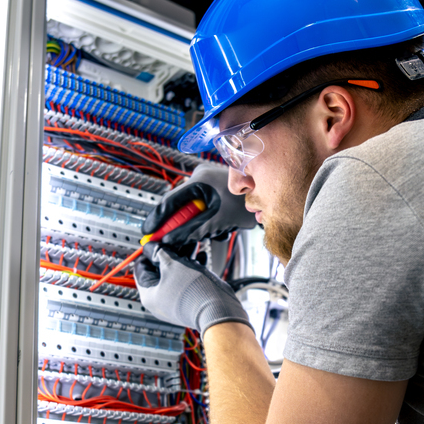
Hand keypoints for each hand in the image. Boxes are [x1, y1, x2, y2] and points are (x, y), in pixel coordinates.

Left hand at [134, 243, 252, 334]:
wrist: (218, 311)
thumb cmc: (193, 292)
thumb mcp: (172, 265)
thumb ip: (159, 253)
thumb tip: (151, 247)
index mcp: (148, 295)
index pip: (140, 268)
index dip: (149, 251)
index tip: (158, 241)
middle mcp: (159, 301)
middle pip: (158, 270)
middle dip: (169, 253)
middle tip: (177, 241)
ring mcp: (175, 302)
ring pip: (175, 274)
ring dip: (182, 258)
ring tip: (191, 246)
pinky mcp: (189, 300)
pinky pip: (186, 281)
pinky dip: (192, 268)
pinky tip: (201, 257)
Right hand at [141, 163, 256, 245]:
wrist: (274, 201)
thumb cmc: (249, 204)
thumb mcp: (216, 221)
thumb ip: (190, 231)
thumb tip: (169, 241)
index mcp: (198, 180)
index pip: (169, 202)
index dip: (158, 220)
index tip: (149, 234)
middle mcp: (201, 182)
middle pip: (181, 211)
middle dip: (186, 228)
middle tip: (179, 243)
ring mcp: (209, 189)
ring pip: (194, 217)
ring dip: (203, 229)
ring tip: (219, 230)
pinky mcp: (216, 199)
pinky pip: (204, 216)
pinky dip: (211, 227)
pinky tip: (225, 228)